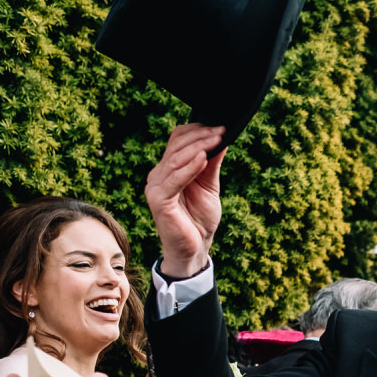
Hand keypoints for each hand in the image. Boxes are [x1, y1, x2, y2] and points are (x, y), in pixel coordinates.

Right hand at [145, 123, 225, 277]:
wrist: (195, 249)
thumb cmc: (200, 220)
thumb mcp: (209, 186)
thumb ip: (212, 165)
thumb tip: (221, 139)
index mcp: (169, 170)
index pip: (177, 141)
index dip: (197, 131)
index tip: (219, 128)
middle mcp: (159, 175)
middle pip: (176, 146)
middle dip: (200, 137)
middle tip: (220, 131)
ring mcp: (156, 187)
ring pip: (175, 159)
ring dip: (198, 147)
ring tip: (216, 140)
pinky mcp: (158, 200)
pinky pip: (174, 179)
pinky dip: (189, 167)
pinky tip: (204, 158)